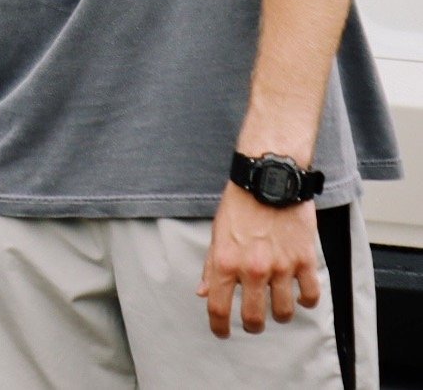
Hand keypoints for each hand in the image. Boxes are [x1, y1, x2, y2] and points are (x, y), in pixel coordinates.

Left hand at [199, 183, 322, 337]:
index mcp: (224, 262)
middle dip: (252, 326)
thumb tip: (203, 291)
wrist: (269, 180)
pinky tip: (299, 295)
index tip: (222, 332)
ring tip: (277, 308)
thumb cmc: (240, 205)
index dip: (219, 326)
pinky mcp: (304, 260)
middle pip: (254, 317)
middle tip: (253, 323)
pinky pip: (310, 295)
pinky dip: (306, 301)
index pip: (218, 306)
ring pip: (283, 312)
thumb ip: (210, 266)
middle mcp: (251, 269)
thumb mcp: (216, 234)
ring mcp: (280, 267)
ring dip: (280, 315)